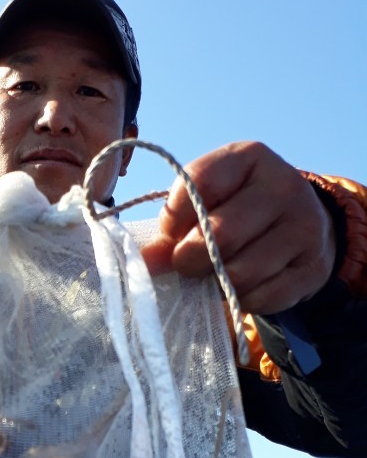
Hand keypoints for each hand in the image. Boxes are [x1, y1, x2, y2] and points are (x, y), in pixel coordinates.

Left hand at [140, 141, 335, 314]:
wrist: (302, 226)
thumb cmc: (240, 210)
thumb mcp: (209, 202)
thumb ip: (174, 226)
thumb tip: (143, 261)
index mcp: (249, 158)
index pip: (198, 183)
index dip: (174, 217)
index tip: (169, 233)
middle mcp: (283, 186)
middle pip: (220, 234)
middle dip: (190, 258)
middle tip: (185, 265)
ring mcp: (305, 226)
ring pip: (242, 271)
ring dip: (216, 283)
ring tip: (212, 277)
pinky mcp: (313, 266)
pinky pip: (263, 296)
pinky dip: (242, 300)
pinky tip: (240, 288)